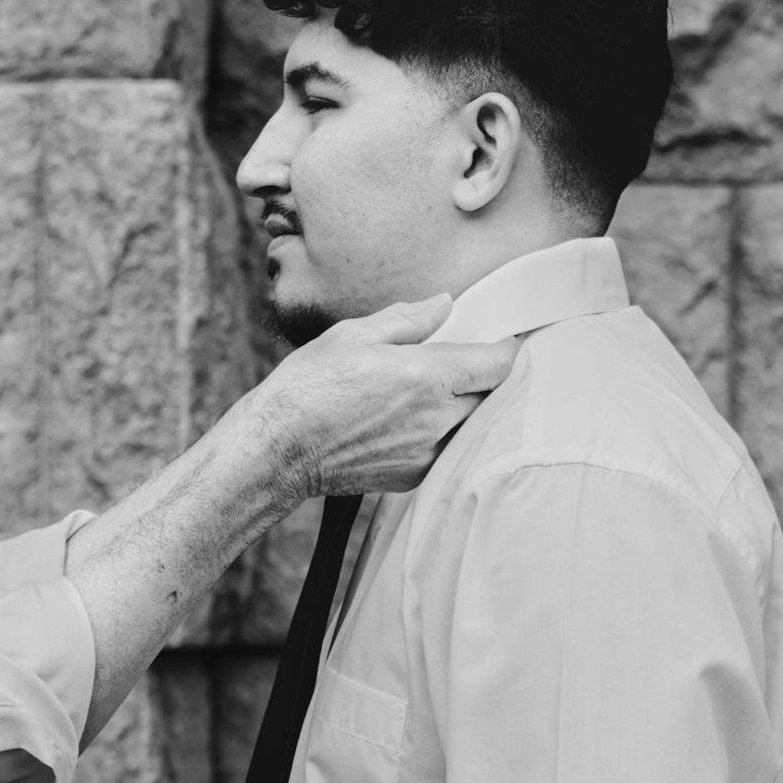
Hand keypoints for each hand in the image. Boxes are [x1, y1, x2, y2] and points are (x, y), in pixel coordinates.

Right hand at [256, 296, 515, 506]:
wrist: (278, 448)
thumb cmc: (310, 387)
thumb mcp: (355, 335)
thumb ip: (409, 319)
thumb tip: (443, 305)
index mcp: (428, 377)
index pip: (498, 363)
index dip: (504, 347)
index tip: (497, 339)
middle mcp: (436, 420)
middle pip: (489, 395)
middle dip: (480, 376)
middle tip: (456, 360)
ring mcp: (427, 452)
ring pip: (468, 425)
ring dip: (460, 406)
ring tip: (425, 392)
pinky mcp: (413, 476)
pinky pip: (443, 448)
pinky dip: (437, 432)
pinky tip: (403, 420)